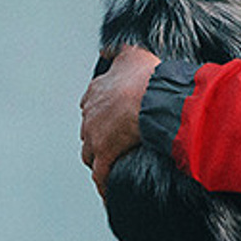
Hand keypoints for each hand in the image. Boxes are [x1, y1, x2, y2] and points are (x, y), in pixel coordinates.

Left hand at [81, 45, 161, 196]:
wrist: (152, 98)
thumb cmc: (146, 76)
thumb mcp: (131, 52)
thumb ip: (118, 49)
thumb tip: (107, 48)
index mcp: (95, 92)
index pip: (90, 102)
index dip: (101, 110)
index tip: (110, 114)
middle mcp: (90, 115)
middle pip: (88, 130)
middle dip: (97, 136)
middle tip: (111, 141)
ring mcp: (95, 137)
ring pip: (90, 153)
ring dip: (98, 159)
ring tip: (107, 165)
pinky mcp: (105, 156)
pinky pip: (101, 175)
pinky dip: (104, 183)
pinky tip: (108, 191)